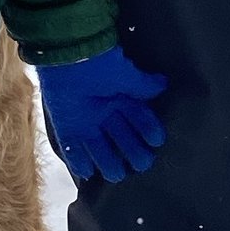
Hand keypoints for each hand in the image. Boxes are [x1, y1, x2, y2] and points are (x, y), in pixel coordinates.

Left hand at [36, 47, 167, 182]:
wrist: (69, 55)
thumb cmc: (99, 62)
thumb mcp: (126, 74)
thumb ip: (144, 84)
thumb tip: (163, 85)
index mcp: (121, 95)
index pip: (139, 117)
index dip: (148, 129)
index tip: (157, 140)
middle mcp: (104, 110)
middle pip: (121, 136)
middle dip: (132, 150)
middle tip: (142, 163)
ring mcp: (85, 119)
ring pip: (99, 146)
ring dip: (107, 161)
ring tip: (117, 175)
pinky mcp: (67, 124)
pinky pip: (73, 147)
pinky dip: (78, 160)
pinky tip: (87, 173)